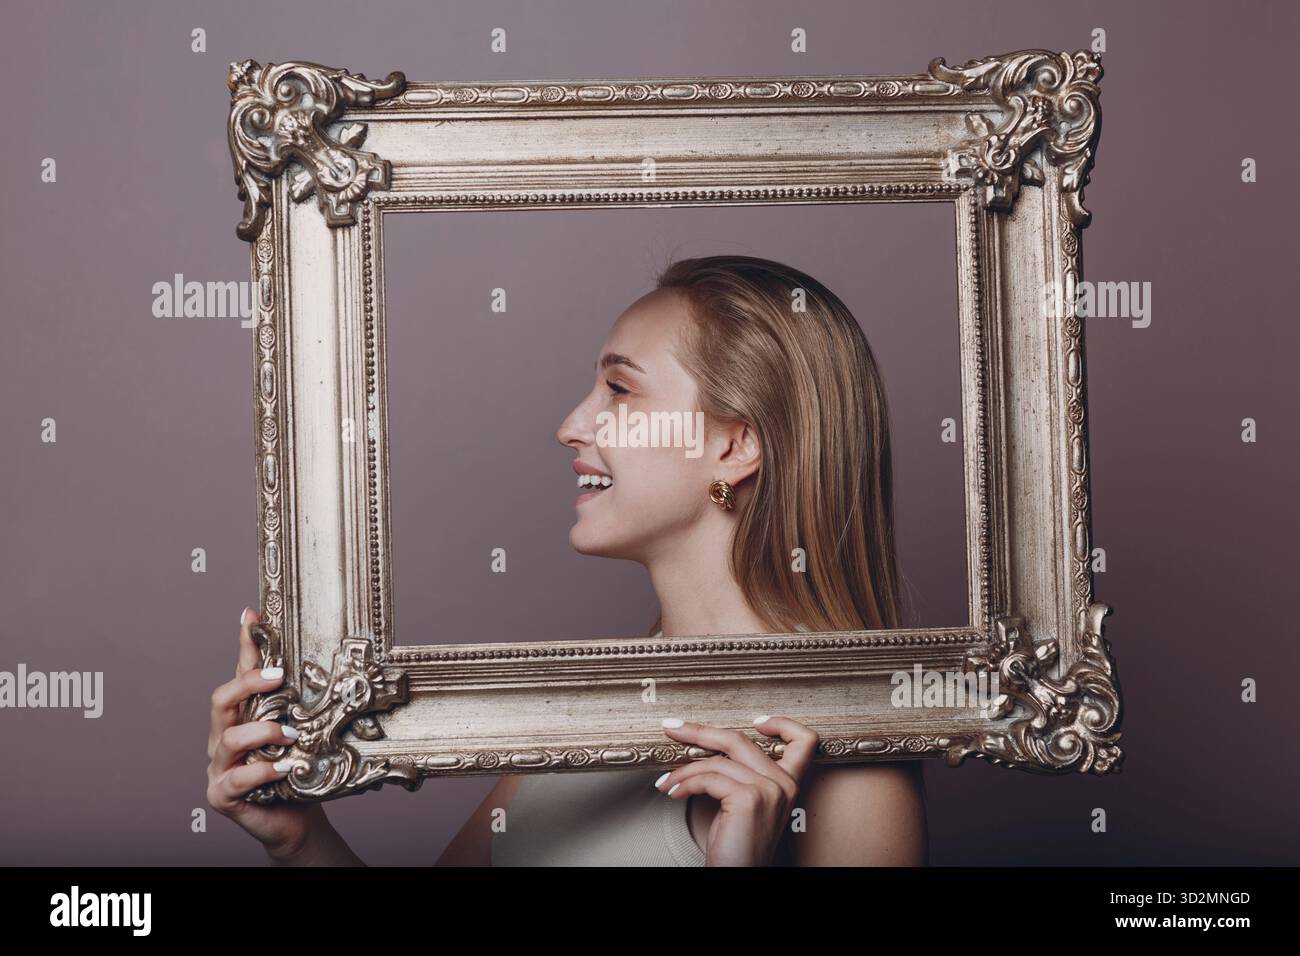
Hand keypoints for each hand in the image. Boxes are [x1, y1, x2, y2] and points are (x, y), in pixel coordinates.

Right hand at [206, 607, 325, 860]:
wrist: (296, 818)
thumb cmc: (298, 770)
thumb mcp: (302, 730)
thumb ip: (303, 704)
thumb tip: (326, 664)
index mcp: (242, 717)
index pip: (239, 674)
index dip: (244, 645)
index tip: (251, 615)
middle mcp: (224, 737)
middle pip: (220, 700)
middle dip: (247, 683)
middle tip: (277, 676)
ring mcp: (220, 767)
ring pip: (227, 738)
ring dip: (262, 732)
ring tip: (291, 735)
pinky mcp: (223, 795)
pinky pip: (236, 779)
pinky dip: (263, 771)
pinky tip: (285, 767)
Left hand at [655, 715, 817, 865]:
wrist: (736, 876)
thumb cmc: (736, 845)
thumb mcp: (744, 802)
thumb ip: (740, 774)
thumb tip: (706, 743)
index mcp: (788, 783)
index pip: (804, 740)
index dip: (783, 723)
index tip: (758, 721)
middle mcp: (785, 784)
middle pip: (740, 739)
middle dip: (700, 731)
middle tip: (674, 727)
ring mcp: (769, 790)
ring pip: (716, 761)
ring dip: (684, 770)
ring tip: (668, 781)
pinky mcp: (749, 799)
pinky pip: (708, 778)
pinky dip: (684, 783)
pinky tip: (673, 791)